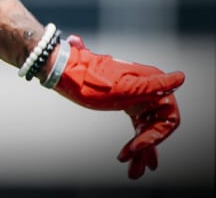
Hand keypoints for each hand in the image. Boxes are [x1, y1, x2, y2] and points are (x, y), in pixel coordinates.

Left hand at [52, 35, 184, 178]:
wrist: (63, 71)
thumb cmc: (89, 78)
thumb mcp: (123, 87)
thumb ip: (153, 86)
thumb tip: (180, 78)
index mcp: (152, 83)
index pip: (169, 119)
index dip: (156, 137)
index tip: (138, 147)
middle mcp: (148, 89)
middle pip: (156, 127)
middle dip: (146, 150)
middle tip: (135, 169)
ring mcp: (137, 97)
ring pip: (145, 130)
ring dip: (140, 152)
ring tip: (133, 172)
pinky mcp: (126, 103)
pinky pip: (137, 126)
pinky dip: (135, 142)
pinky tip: (131, 157)